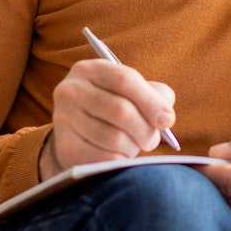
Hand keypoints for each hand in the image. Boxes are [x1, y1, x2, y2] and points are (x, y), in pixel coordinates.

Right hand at [39, 59, 175, 178]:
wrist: (79, 133)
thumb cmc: (115, 108)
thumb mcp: (134, 93)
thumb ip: (156, 96)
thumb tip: (165, 117)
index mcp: (91, 69)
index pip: (125, 80)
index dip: (151, 101)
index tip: (168, 120)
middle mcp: (71, 90)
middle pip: (120, 110)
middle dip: (145, 129)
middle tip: (152, 140)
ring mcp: (63, 118)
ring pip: (113, 138)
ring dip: (133, 147)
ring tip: (133, 145)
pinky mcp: (64, 146)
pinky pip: (103, 158)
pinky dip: (120, 160)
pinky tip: (119, 155)